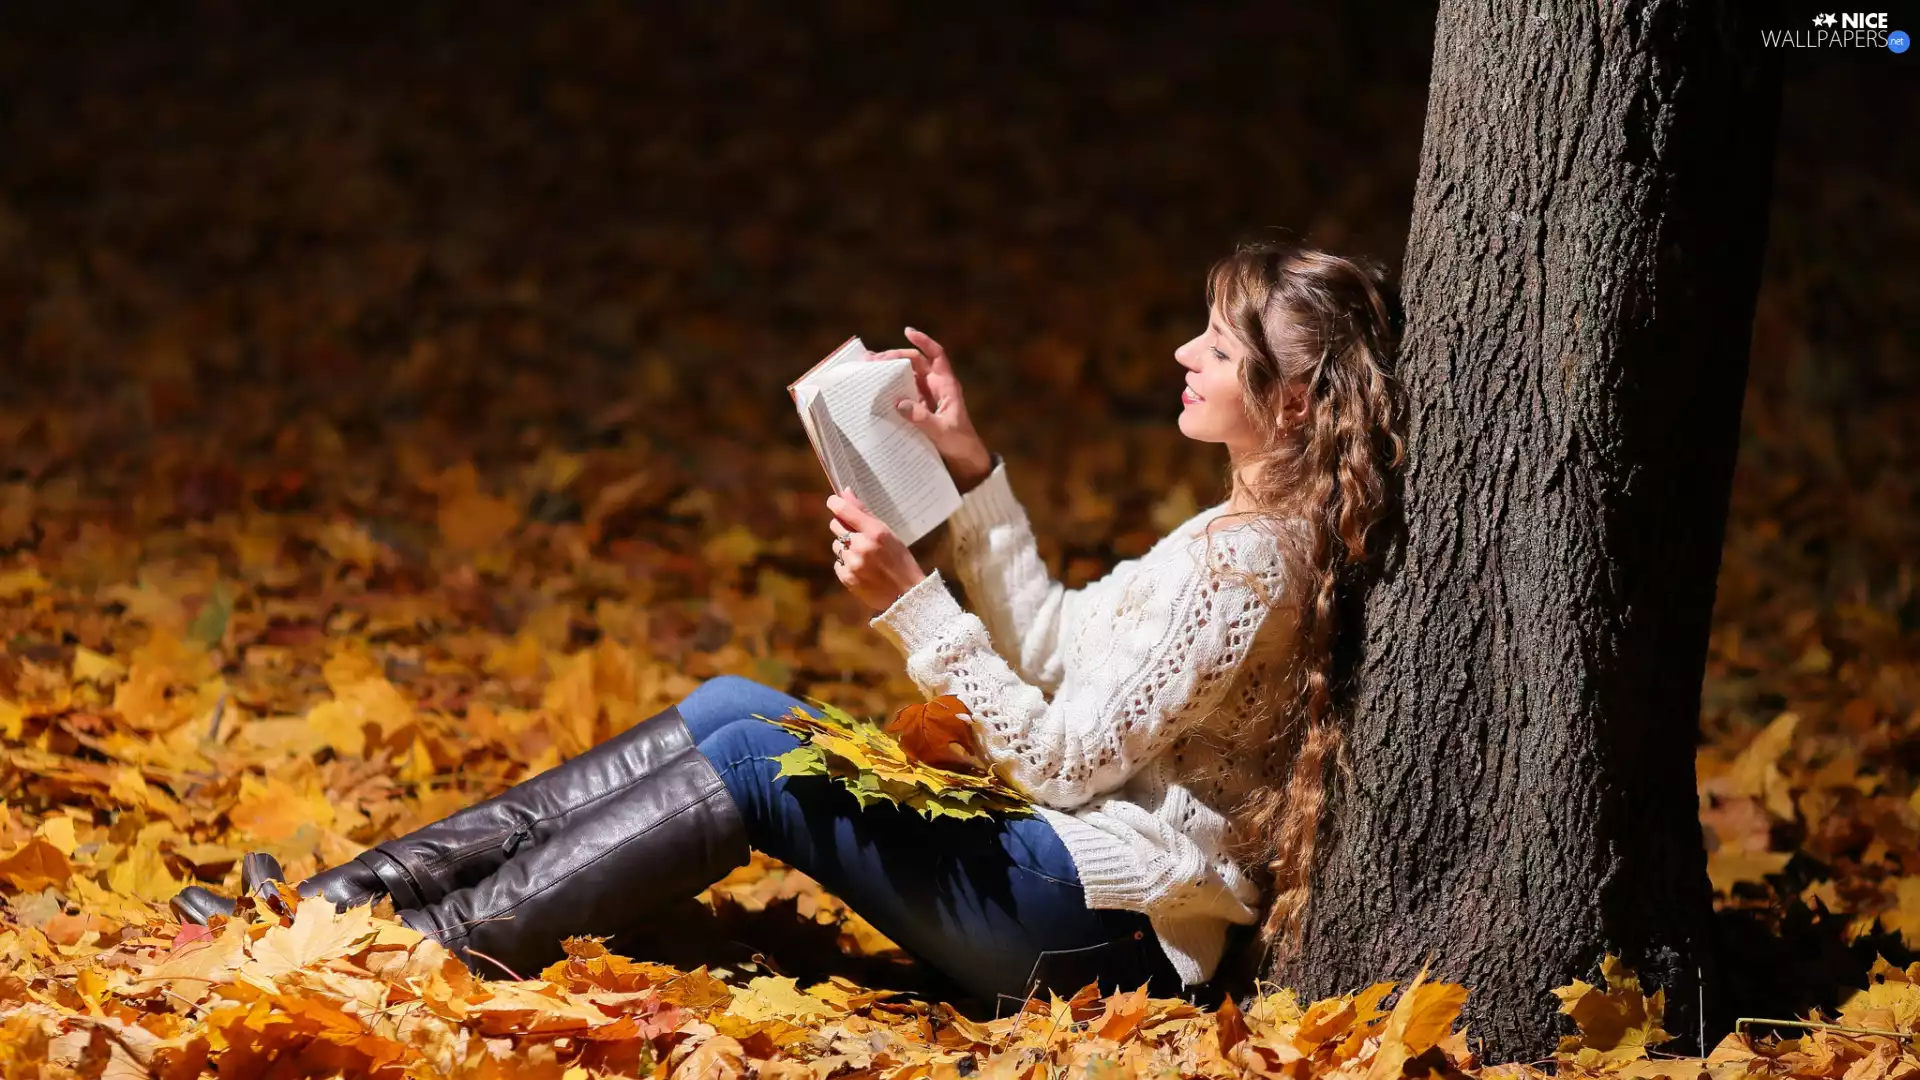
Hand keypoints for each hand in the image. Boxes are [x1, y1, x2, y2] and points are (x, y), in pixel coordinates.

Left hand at [827, 488, 927, 611]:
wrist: (906, 594)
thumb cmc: (900, 560)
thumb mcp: (888, 533)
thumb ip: (865, 513)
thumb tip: (845, 492)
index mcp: (875, 532)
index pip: (845, 510)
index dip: (835, 503)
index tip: (833, 501)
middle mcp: (861, 546)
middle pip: (835, 526)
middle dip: (842, 526)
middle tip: (855, 533)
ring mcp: (853, 563)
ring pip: (836, 545)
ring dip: (845, 547)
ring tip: (863, 556)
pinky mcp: (847, 578)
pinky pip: (838, 563)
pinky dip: (846, 564)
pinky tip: (862, 568)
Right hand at [870, 327, 992, 487]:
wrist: (965, 459)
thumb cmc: (959, 443)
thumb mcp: (941, 432)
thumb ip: (922, 418)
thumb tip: (899, 403)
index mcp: (947, 386)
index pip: (937, 356)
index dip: (924, 342)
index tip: (908, 332)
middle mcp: (937, 387)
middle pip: (916, 363)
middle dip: (896, 357)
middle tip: (874, 359)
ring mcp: (928, 397)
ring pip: (908, 376)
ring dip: (890, 371)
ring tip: (869, 368)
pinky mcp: (920, 408)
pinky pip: (904, 392)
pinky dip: (891, 388)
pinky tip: (876, 389)